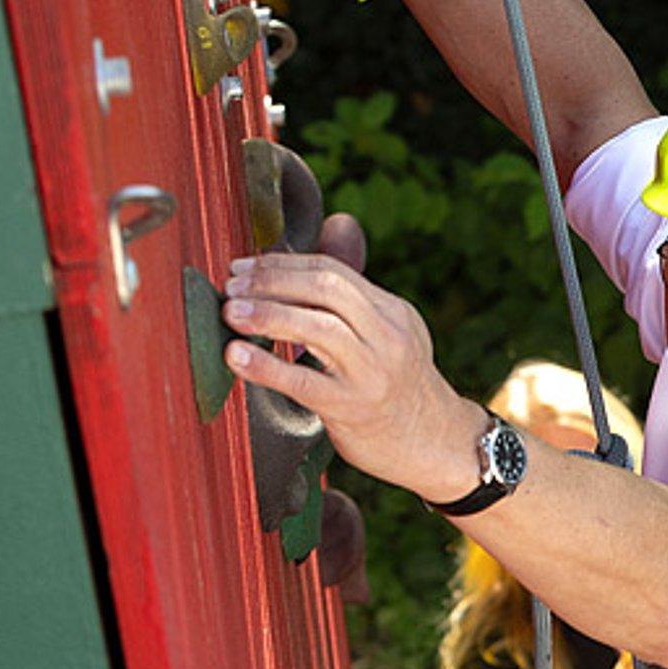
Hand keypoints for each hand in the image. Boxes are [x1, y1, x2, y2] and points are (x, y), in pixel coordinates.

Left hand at [221, 253, 481, 502]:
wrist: (437, 446)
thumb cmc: (399, 388)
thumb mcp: (391, 333)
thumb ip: (357, 291)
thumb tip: (337, 222)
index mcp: (394, 313)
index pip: (335, 272)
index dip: (283, 264)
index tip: (244, 267)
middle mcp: (388, 337)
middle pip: (327, 289)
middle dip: (272, 281)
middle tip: (231, 285)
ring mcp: (372, 373)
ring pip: (318, 328)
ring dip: (266, 314)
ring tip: (230, 313)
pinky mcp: (353, 408)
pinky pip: (303, 382)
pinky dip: (265, 366)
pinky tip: (236, 357)